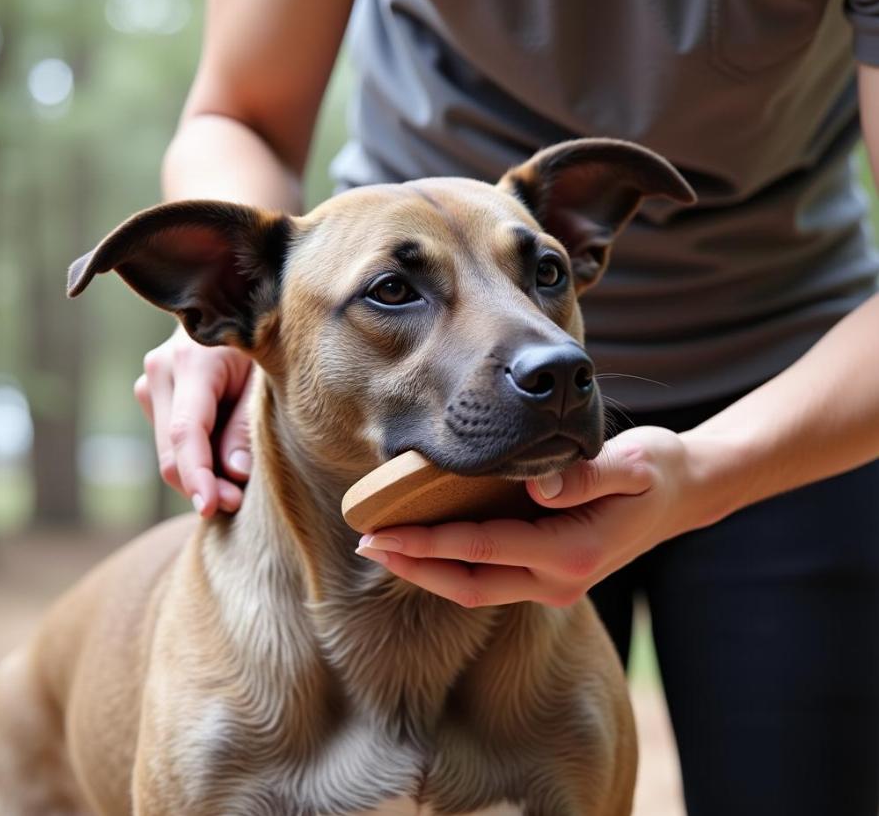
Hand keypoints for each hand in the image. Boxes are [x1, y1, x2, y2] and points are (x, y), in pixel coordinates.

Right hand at [134, 326, 253, 515]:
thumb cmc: (261, 340)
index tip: (211, 507)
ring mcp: (150, 383)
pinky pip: (172, 441)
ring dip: (201, 474)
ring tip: (240, 479)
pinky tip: (224, 458)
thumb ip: (247, 424)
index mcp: (191, 361)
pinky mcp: (153, 395)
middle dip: (202, 485)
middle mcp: (159, 371)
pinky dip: (196, 459)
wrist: (236, 305)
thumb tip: (234, 472)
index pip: (187, 432)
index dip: (198, 476)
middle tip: (238, 504)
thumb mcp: (266, 376)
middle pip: (171, 450)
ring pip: (169, 451)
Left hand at [354, 426, 726, 606]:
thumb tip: (539, 487)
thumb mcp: (634, 463)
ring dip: (427, 569)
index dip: (428, 544)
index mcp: (574, 552)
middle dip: (414, 567)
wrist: (685, 495)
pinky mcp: (551, 574)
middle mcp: (560, 579)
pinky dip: (453, 563)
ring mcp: (555, 583)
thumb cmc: (657, 471)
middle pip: (469, 584)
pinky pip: (492, 576)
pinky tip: (426, 543)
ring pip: (476, 586)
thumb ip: (589, 475)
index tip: (383, 534)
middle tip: (365, 545)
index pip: (483, 550)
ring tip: (382, 547)